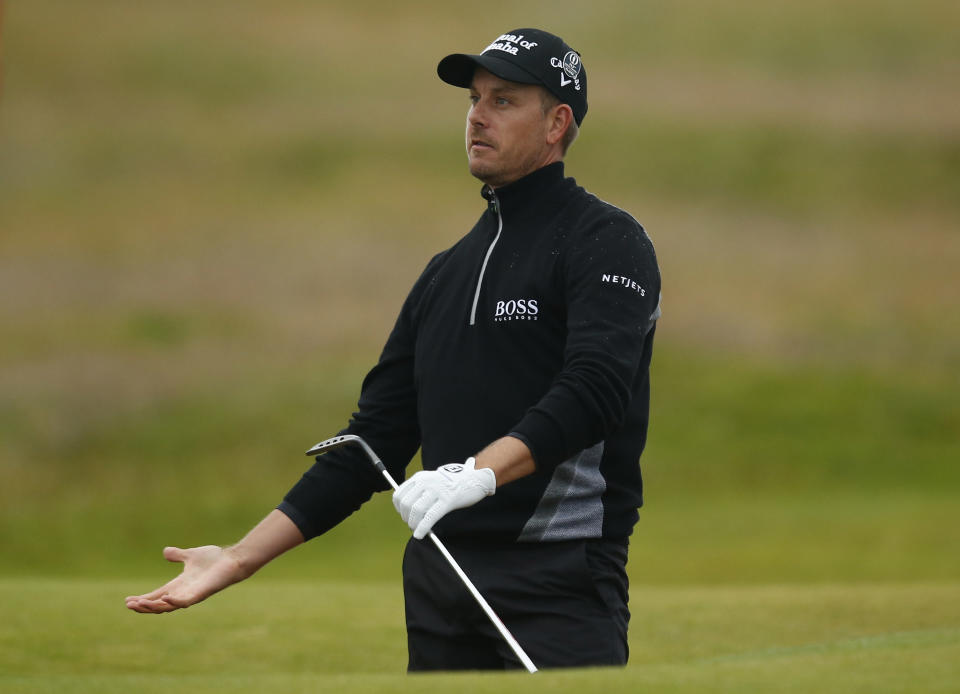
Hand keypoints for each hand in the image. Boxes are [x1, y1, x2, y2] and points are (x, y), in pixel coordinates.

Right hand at [125, 545, 246, 613]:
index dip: (143, 599)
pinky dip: (175, 602)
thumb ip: (178, 555)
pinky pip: (186, 602)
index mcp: (179, 585)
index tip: (127, 600)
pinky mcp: (201, 594)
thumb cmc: (214, 559)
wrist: (233, 560)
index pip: (157, 595)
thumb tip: (166, 552)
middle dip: (144, 606)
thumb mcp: (190, 555)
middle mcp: (184, 592)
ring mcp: (192, 595)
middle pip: (159, 605)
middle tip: (129, 605)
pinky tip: (165, 598)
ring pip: (168, 607)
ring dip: (153, 606)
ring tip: (139, 604)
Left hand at [393, 457, 495, 539]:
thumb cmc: (452, 483)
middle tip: (412, 524)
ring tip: (417, 529)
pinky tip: (420, 534)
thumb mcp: (432, 481)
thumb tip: (407, 511)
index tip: (404, 515)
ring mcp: (437, 490)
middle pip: (406, 504)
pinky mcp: (447, 500)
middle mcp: (426, 482)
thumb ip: (420, 491)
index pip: (399, 494)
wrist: (474, 478)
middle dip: (406, 518)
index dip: (398, 509)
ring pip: (416, 510)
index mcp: (420, 477)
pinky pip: (430, 516)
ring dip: (413, 524)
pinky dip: (422, 528)